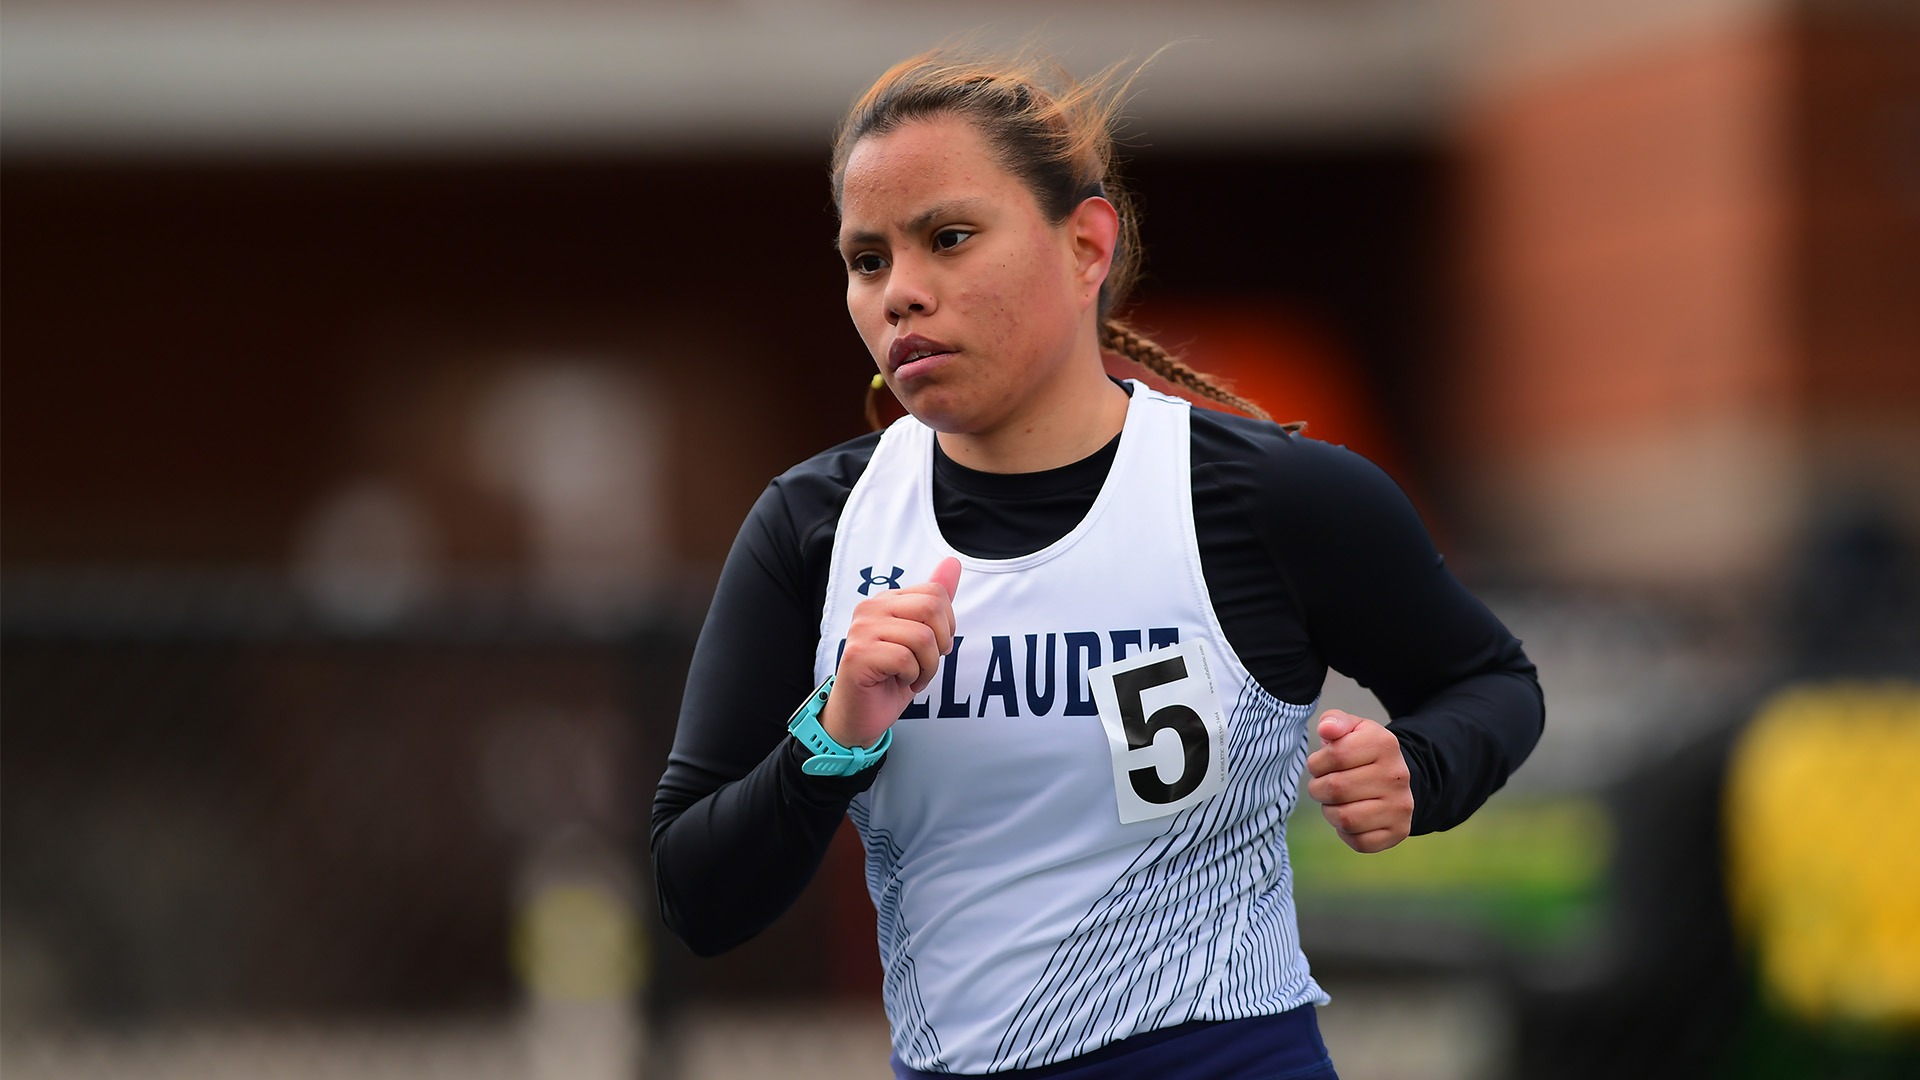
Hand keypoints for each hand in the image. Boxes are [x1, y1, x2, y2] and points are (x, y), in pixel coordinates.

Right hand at [821, 557, 961, 748]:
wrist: (861, 715)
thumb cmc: (892, 677)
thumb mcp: (921, 638)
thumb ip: (935, 601)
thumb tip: (953, 562)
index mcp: (886, 600)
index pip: (935, 593)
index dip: (946, 625)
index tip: (933, 648)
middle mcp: (870, 608)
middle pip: (931, 608)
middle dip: (940, 644)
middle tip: (925, 664)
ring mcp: (861, 629)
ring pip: (922, 637)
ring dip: (927, 667)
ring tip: (912, 677)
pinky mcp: (858, 654)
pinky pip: (906, 659)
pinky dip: (912, 677)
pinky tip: (898, 682)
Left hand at [1306, 711, 1412, 852]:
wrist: (1395, 778)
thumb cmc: (1362, 752)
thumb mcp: (1352, 729)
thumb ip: (1335, 721)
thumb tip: (1326, 729)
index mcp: (1384, 743)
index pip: (1335, 755)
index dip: (1317, 763)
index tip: (1320, 764)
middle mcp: (1397, 775)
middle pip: (1336, 789)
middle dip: (1319, 789)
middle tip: (1323, 786)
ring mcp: (1401, 806)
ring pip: (1345, 819)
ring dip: (1330, 812)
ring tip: (1335, 802)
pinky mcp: (1399, 831)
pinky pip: (1360, 842)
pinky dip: (1346, 833)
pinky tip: (1351, 817)